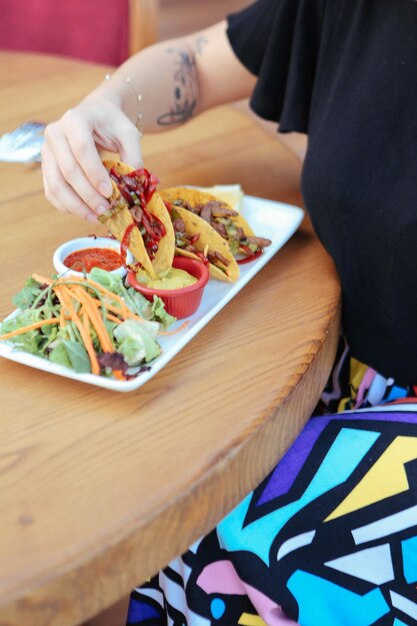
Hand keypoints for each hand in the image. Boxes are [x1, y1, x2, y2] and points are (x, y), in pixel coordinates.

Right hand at [41, 94, 142, 221]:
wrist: (93, 115)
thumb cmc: (111, 124)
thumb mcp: (128, 133)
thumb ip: (133, 156)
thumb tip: (132, 186)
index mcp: (75, 120)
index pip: (81, 149)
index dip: (95, 174)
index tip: (110, 192)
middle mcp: (55, 134)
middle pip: (68, 171)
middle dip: (88, 195)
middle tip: (106, 211)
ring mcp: (47, 151)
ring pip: (56, 185)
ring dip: (76, 206)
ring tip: (96, 217)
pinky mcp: (46, 167)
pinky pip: (52, 192)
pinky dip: (67, 206)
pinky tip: (86, 213)